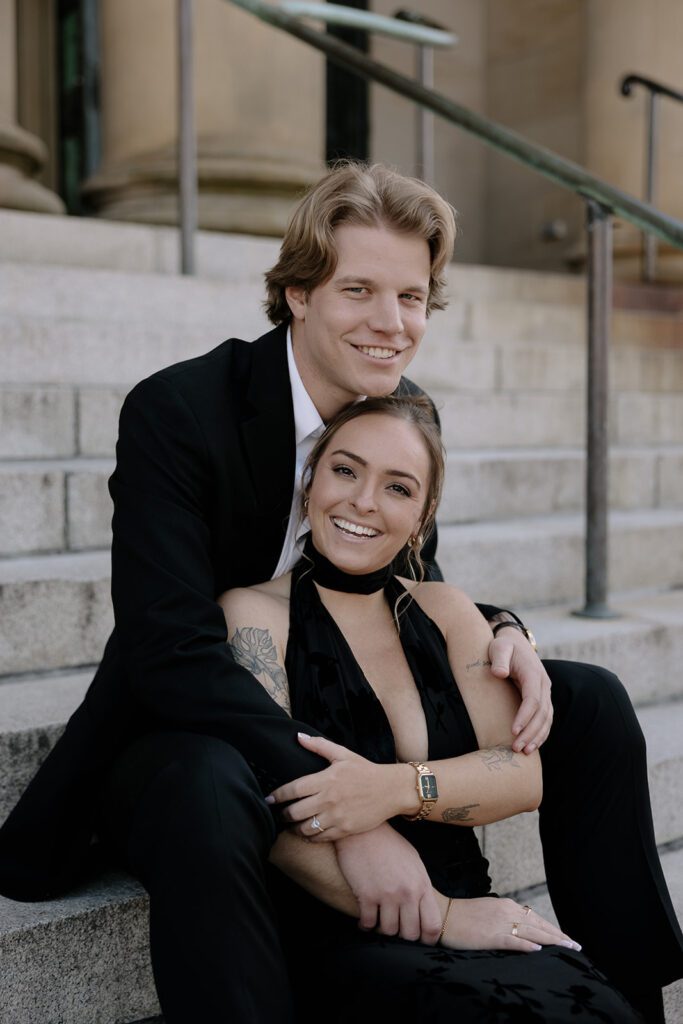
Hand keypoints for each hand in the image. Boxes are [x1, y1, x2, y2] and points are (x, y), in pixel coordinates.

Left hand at [266, 733, 399, 839]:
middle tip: (279, 814)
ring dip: (294, 828)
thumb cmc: (366, 770)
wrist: (391, 789)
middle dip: (283, 815)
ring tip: (291, 825)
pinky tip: (307, 833)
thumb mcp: (343, 754)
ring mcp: (337, 816)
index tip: (269, 800)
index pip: (293, 790)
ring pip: (305, 828)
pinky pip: (320, 838)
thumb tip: (299, 737)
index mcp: (325, 779)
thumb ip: (319, 746)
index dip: (277, 796)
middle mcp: (328, 799)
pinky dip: (310, 837)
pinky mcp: (345, 829)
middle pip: (295, 812)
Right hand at [336, 824, 441, 943]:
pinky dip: (366, 924)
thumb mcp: (413, 862)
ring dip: (383, 928)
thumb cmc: (389, 844)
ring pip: (389, 931)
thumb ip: (420, 886)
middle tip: (397, 927)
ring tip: (380, 920)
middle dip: (403, 934)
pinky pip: (368, 924)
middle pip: (410, 934)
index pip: (433, 925)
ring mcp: (386, 895)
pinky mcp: (366, 895)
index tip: (420, 939)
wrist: (364, 830)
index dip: (428, 938)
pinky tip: (365, 918)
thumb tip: (422, 908)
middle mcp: (407, 893)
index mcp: (422, 884)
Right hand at [440, 897, 581, 952]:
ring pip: (532, 932)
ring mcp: (499, 923)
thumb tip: (522, 926)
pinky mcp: (491, 935)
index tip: (566, 938)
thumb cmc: (464, 916)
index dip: (553, 929)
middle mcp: (507, 911)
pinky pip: (513, 941)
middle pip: (539, 925)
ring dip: (551, 941)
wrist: (443, 914)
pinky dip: (527, 946)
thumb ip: (506, 917)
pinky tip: (538, 950)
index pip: (536, 918)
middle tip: (575, 946)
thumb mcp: (489, 912)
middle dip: (559, 936)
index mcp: (507, 905)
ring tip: (567, 948)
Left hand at [489, 629, 552, 753]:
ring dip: (537, 736)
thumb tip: (499, 673)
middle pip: (542, 713)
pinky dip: (541, 733)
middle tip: (516, 748)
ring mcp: (545, 692)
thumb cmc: (503, 645)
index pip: (533, 700)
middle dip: (530, 732)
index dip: (525, 717)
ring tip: (524, 751)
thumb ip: (499, 659)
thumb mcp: (498, 647)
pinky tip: (532, 745)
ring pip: (546, 718)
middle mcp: (543, 684)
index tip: (513, 731)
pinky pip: (545, 718)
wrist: (515, 641)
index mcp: (533, 674)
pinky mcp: (542, 698)